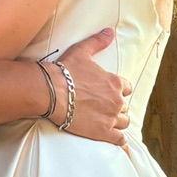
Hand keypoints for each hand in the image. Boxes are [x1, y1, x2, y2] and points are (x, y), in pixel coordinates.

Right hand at [53, 26, 133, 146]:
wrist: (51, 92)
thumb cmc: (65, 71)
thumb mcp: (82, 51)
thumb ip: (98, 42)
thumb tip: (110, 31)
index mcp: (115, 82)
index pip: (126, 88)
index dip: (118, 90)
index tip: (110, 93)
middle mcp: (117, 100)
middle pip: (124, 106)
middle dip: (116, 107)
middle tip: (104, 108)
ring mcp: (111, 118)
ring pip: (124, 122)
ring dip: (118, 122)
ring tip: (109, 123)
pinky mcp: (103, 133)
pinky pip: (119, 140)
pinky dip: (121, 143)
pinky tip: (121, 146)